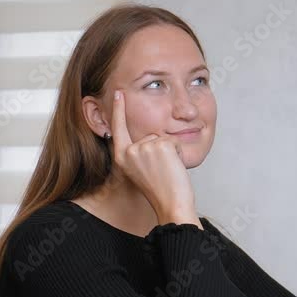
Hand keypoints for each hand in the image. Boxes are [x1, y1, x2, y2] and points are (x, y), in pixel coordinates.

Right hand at [110, 89, 197, 224]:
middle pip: (150, 134)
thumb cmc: (160, 191)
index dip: (119, 110)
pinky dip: (178, 152)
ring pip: (162, 137)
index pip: (118, 129)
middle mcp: (130, 151)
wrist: (171, 203)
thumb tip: (147, 137)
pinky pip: (173, 141)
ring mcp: (144, 147)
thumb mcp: (141, 170)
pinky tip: (173, 167)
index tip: (118, 92)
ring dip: (170, 152)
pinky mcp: (160, 145)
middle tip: (161, 171)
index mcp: (122, 157)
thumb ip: (139, 153)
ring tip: (167, 171)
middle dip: (161, 149)